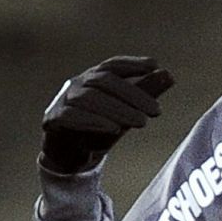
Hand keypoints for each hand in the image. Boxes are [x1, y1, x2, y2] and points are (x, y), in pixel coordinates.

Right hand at [39, 56, 175, 173]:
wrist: (69, 156)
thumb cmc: (98, 128)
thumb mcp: (124, 111)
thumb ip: (144, 92)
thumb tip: (169, 74)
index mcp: (92, 78)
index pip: (112, 65)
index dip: (132, 63)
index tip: (154, 65)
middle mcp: (76, 85)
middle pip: (103, 81)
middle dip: (132, 94)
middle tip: (156, 111)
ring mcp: (61, 101)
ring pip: (88, 98)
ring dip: (117, 109)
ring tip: (141, 122)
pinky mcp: (52, 120)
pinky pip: (70, 116)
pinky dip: (93, 121)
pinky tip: (113, 129)